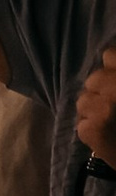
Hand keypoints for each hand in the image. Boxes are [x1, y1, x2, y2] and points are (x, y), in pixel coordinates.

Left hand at [78, 44, 115, 167]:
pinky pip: (82, 125)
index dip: (113, 70)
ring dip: (94, 111)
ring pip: (82, 101)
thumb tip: (110, 63)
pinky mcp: (92, 131)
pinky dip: (92, 133)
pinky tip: (109, 140)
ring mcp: (102, 110)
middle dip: (101, 91)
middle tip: (114, 107)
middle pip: (93, 79)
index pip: (109, 56)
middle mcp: (115, 89)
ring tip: (111, 124)